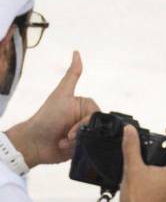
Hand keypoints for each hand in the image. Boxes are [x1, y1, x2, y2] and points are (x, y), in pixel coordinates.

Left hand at [5, 52, 98, 168]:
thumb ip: (72, 75)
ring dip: (77, 142)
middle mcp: (84, 118)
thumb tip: (77, 52)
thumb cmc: (46, 116)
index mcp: (83, 106)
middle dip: (80, 133)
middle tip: (66, 135)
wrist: (33, 143)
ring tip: (63, 141)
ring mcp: (82, 133)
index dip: (84, 123)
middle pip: (96, 127)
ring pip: (93, 138)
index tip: (72, 128)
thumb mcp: (62, 94)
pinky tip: (64, 147)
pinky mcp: (80, 147)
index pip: (96, 114)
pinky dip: (76, 149)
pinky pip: (89, 148)